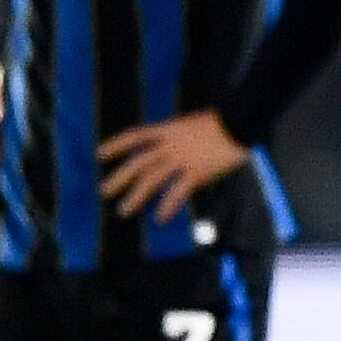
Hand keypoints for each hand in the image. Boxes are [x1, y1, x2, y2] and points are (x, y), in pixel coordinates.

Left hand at [97, 110, 251, 220]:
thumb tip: (174, 145)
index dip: (116, 145)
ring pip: (152, 179)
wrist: (241, 121)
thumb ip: (181, 135)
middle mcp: (171, 145)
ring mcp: (183, 159)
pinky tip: (160, 219)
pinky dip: (167, 206)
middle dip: (119, 178)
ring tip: (123, 211)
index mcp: (169, 130)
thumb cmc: (225, 122)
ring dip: (135, 197)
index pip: (135, 136)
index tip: (99, 155)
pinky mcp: (198, 172)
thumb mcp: (195, 124)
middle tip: (104, 191)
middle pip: (138, 162)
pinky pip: (178, 191)